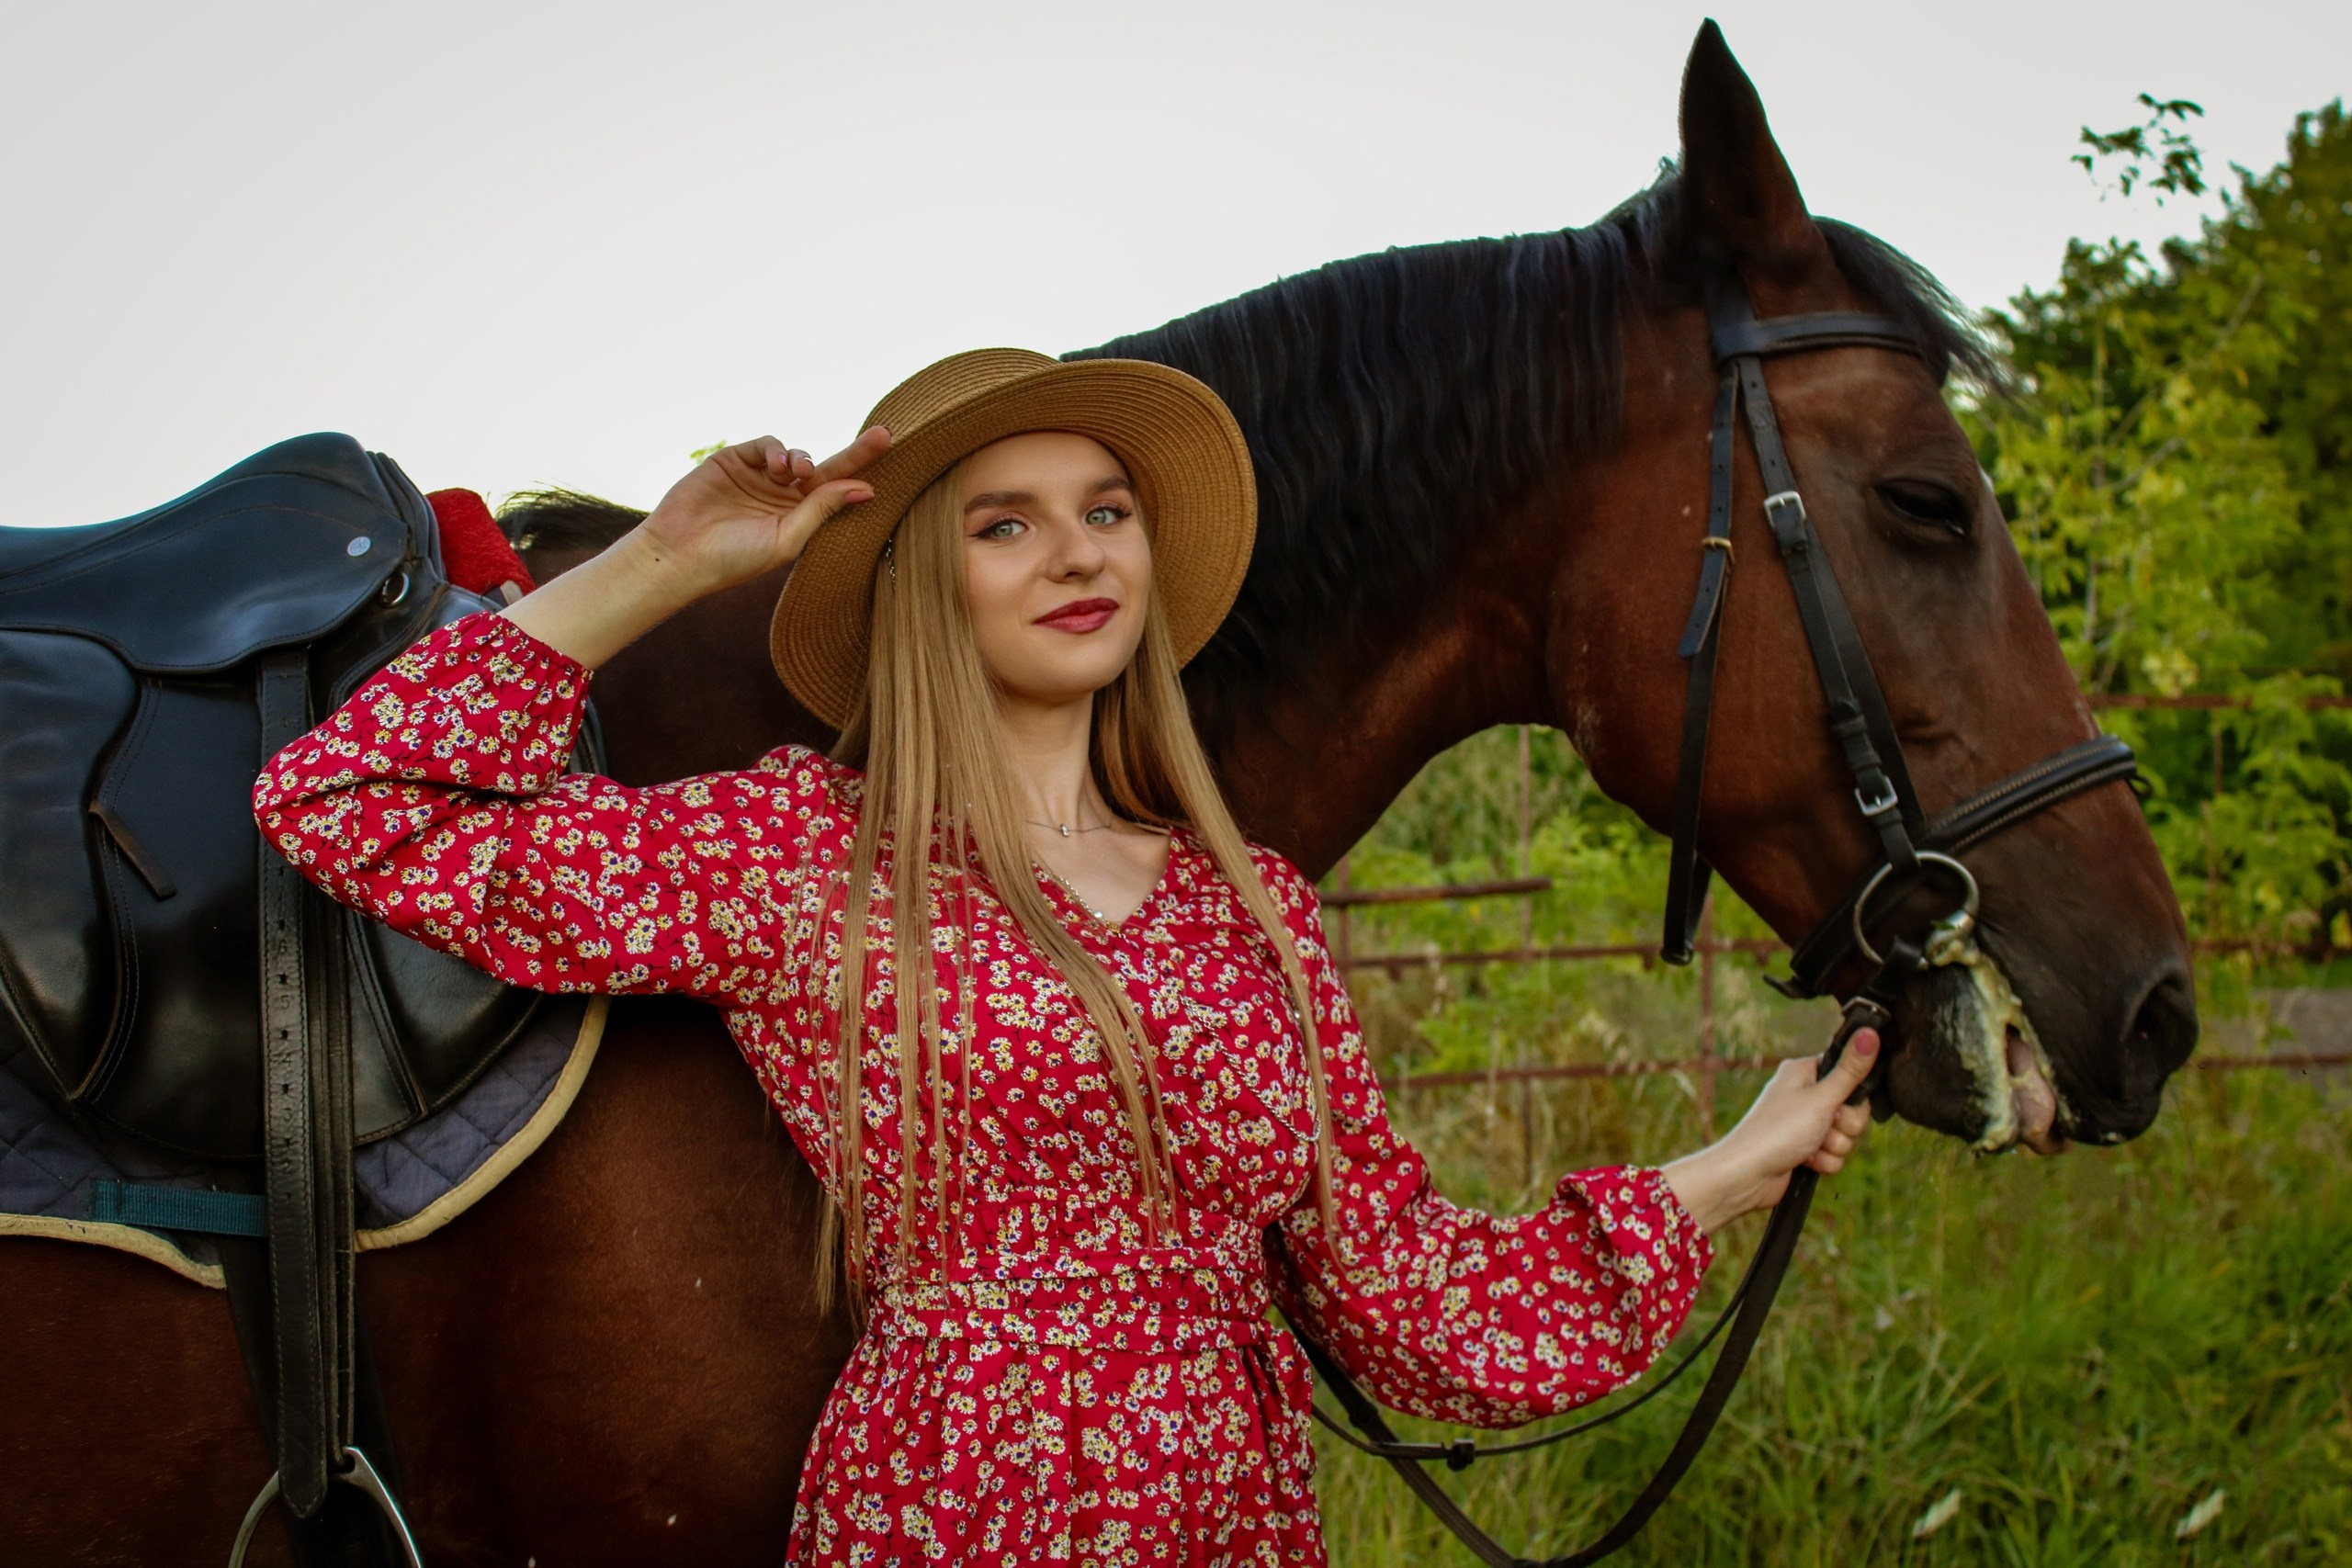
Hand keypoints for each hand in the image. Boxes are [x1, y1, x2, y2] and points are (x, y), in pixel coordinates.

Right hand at [501, 426, 888, 669]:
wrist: (680, 554)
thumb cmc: (734, 559)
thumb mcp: (786, 538)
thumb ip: (821, 509)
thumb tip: (866, 489)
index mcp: (800, 519)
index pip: (839, 493)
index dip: (863, 473)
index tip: (892, 458)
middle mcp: (783, 497)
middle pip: (827, 468)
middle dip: (856, 452)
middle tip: (884, 436)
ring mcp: (759, 477)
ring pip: (796, 454)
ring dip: (804, 459)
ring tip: (798, 473)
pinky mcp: (735, 460)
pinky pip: (766, 444)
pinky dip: (777, 449)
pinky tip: (776, 466)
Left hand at [1660, 1028, 1877, 1233]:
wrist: (1747, 1175)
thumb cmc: (1777, 1131)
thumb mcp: (1821, 1098)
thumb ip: (1851, 1069)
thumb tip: (1869, 1031)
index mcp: (1803, 1072)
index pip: (1849, 1074)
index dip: (1852, 1095)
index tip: (1839, 1104)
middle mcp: (1803, 1094)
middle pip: (1852, 1109)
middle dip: (1844, 1126)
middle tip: (1823, 1127)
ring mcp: (1803, 1122)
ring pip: (1845, 1135)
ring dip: (1832, 1146)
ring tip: (1808, 1146)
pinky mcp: (1804, 1147)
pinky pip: (1833, 1154)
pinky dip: (1823, 1161)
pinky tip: (1804, 1161)